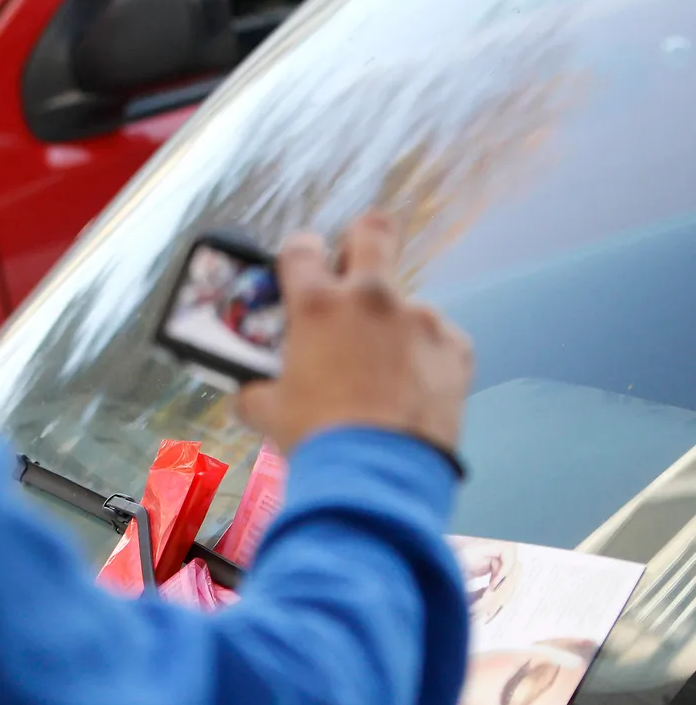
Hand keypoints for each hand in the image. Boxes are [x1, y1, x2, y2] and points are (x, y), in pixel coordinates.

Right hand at [237, 213, 473, 454]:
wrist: (378, 473)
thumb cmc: (317, 437)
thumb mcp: (269, 412)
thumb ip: (257, 391)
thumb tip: (248, 394)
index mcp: (316, 305)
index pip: (301, 248)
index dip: (299, 254)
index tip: (300, 270)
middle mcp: (370, 298)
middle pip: (373, 231)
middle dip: (363, 239)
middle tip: (355, 268)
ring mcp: (419, 318)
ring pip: (406, 303)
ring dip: (393, 326)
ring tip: (385, 370)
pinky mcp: (454, 346)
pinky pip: (438, 340)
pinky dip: (424, 358)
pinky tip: (413, 389)